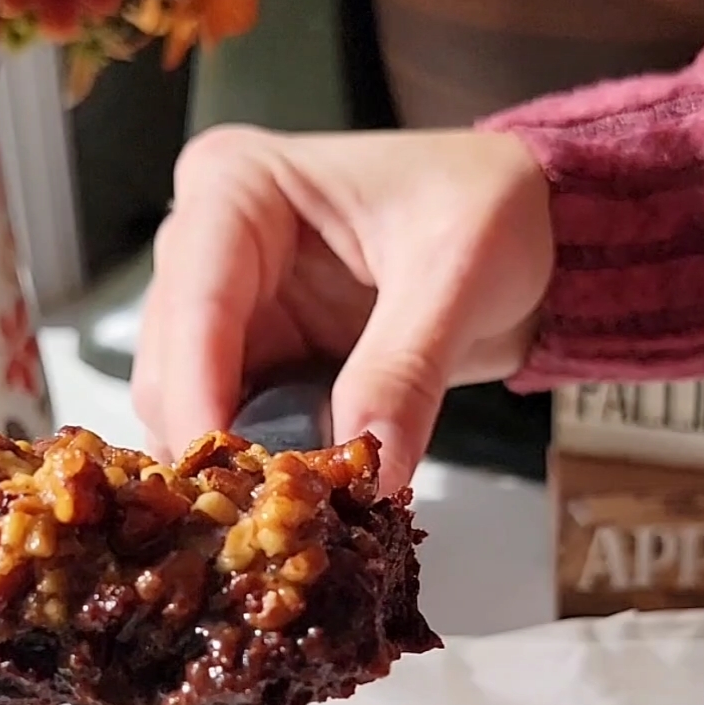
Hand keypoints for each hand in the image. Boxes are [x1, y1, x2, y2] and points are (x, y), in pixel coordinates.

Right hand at [132, 124, 552, 495]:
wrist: (532, 225)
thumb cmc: (489, 208)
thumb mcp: (458, 276)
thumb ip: (404, 370)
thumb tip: (367, 468)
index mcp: (237, 187)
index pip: (195, 302)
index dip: (202, 398)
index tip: (234, 484)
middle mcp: (205, 241)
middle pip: (171, 365)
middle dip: (221, 445)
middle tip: (282, 517)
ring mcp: (220, 304)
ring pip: (186, 408)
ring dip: (237, 467)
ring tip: (301, 514)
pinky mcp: (249, 358)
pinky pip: (230, 429)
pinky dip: (261, 469)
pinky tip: (304, 500)